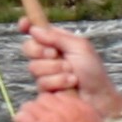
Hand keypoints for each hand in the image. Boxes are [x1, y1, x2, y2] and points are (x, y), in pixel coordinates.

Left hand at [17, 89, 109, 121]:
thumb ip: (91, 121)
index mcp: (80, 107)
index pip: (61, 96)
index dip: (55, 104)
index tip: (53, 111)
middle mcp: (63, 108)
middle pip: (45, 98)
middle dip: (41, 106)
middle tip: (39, 116)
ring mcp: (49, 116)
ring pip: (32, 105)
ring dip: (29, 111)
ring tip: (27, 118)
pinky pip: (23, 116)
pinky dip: (19, 118)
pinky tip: (19, 121)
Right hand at [18, 0, 121, 119]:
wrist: (98, 97)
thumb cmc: (93, 70)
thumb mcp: (79, 47)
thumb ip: (57, 37)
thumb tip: (34, 29)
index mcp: (57, 41)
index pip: (36, 30)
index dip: (27, 25)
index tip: (23, 24)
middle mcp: (49, 55)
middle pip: (28, 47)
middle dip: (40, 51)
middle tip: (55, 54)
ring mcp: (46, 73)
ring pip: (34, 67)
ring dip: (55, 70)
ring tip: (72, 74)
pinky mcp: (45, 89)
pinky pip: (41, 83)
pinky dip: (57, 82)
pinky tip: (70, 84)